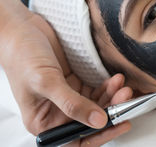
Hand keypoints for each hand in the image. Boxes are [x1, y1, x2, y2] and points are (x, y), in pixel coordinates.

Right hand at [0, 0, 131, 144]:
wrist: (21, 28)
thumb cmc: (21, 55)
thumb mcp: (46, 82)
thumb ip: (72, 104)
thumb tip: (98, 121)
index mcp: (44, 122)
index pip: (76, 139)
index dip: (100, 135)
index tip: (121, 124)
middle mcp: (56, 113)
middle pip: (91, 121)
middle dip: (111, 111)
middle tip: (125, 98)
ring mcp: (67, 97)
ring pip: (97, 105)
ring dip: (112, 97)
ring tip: (122, 86)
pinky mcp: (75, 83)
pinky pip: (96, 90)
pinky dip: (108, 86)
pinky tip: (115, 79)